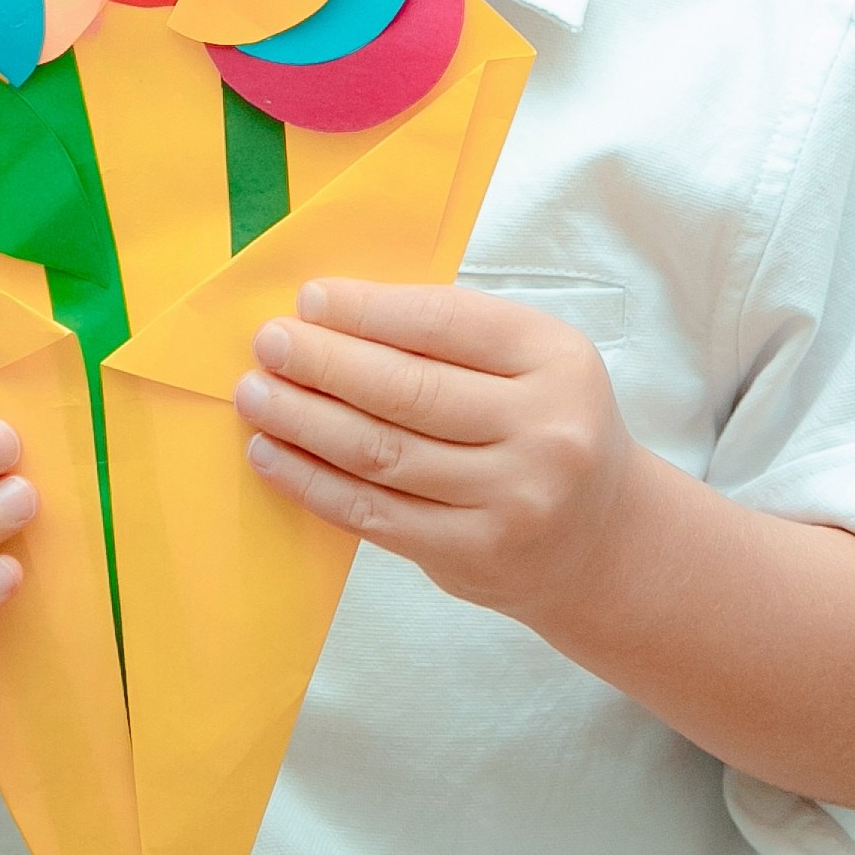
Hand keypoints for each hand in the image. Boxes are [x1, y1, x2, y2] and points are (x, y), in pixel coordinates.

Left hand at [233, 280, 637, 628]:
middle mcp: (543, 431)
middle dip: (325, 362)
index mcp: (556, 361)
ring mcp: (510, 500)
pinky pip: (373, 513)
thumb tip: (333, 314)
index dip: (369, 310)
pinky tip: (272, 454)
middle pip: (408, 390)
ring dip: (304, 420)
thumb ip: (451, 335)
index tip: (309, 299)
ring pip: (381, 453)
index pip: (446, 323)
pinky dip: (312, 481)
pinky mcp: (472, 555)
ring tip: (255, 394)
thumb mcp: (531, 362)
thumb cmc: (547, 426)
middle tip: (269, 342)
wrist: (599, 540)